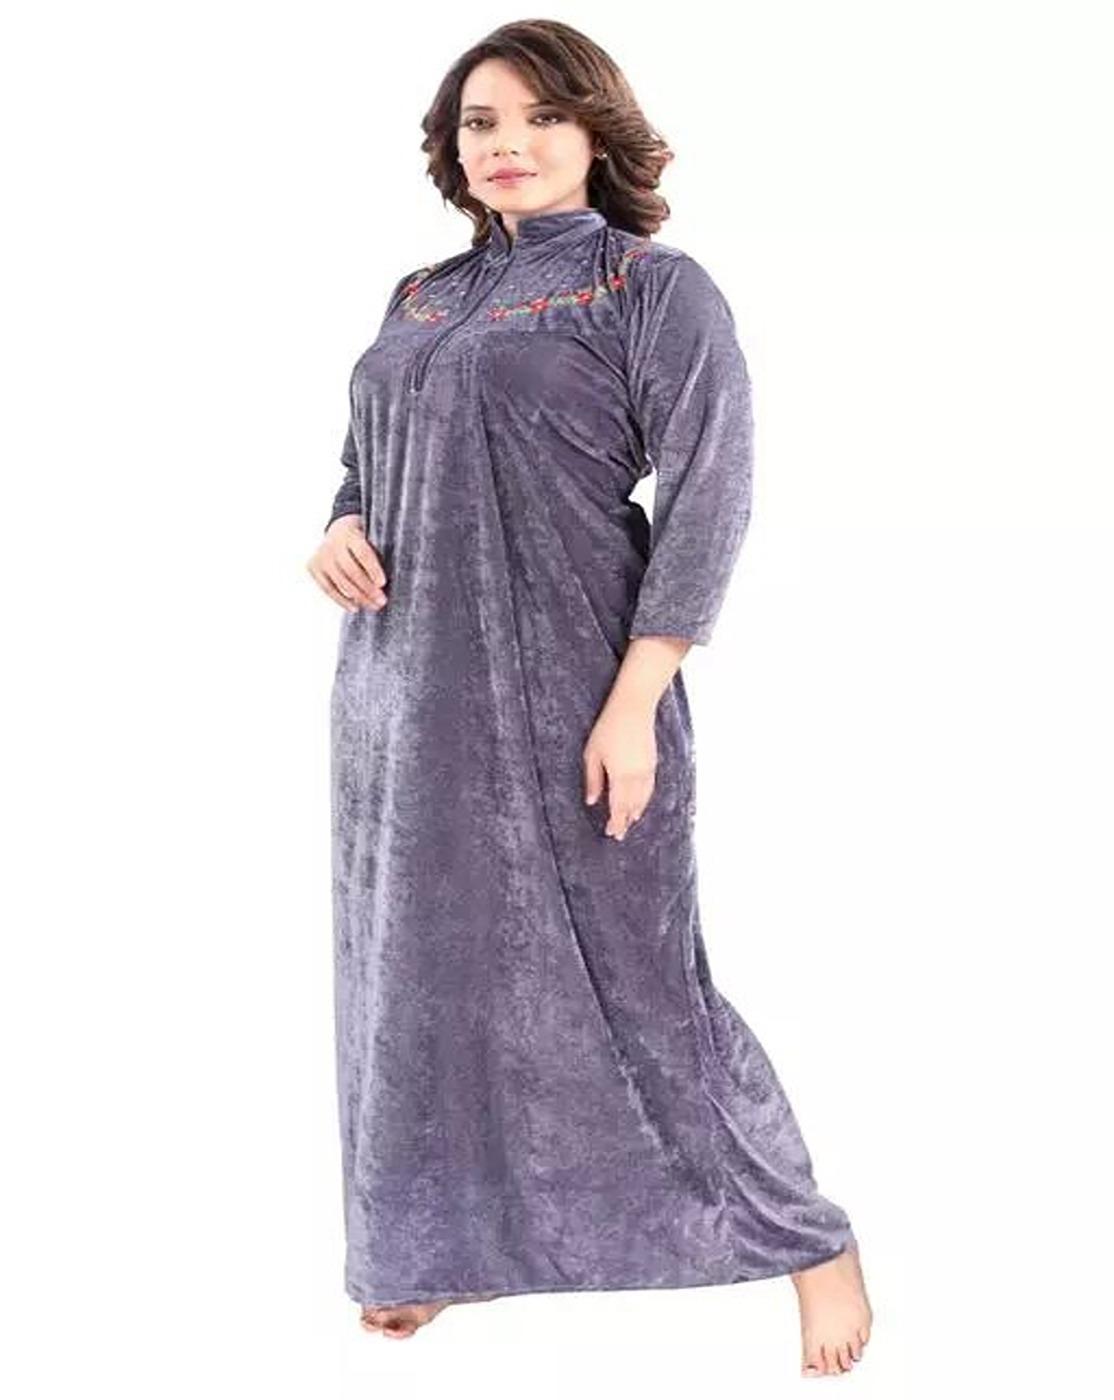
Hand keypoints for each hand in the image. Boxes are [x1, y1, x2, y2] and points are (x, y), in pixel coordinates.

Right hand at [306, 514, 387, 612]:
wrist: (337, 531)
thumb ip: (376, 556)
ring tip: (373, 606)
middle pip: (351, 570)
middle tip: (381, 601)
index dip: (373, 569)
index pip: (362, 553)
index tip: (383, 583)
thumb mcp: (370, 539)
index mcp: (350, 533)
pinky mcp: (312, 567)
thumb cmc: (361, 540)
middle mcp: (333, 544)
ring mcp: (321, 556)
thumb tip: (382, 585)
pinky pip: (328, 588)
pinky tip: (355, 608)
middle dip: (368, 589)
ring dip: (358, 597)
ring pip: (340, 582)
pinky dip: (342, 600)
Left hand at [583, 700, 657, 840]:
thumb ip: (593, 780)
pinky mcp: (652, 762)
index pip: (618, 807)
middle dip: (626, 821)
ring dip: (636, 811)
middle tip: (619, 834)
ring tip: (630, 821)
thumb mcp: (592, 754)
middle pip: (632, 806)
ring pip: (643, 799)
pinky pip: (650, 788)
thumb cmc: (608, 728)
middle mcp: (637, 777)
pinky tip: (641, 802)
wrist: (633, 708)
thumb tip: (591, 801)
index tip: (612, 833)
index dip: (616, 822)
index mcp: (621, 777)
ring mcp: (647, 770)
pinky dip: (645, 799)